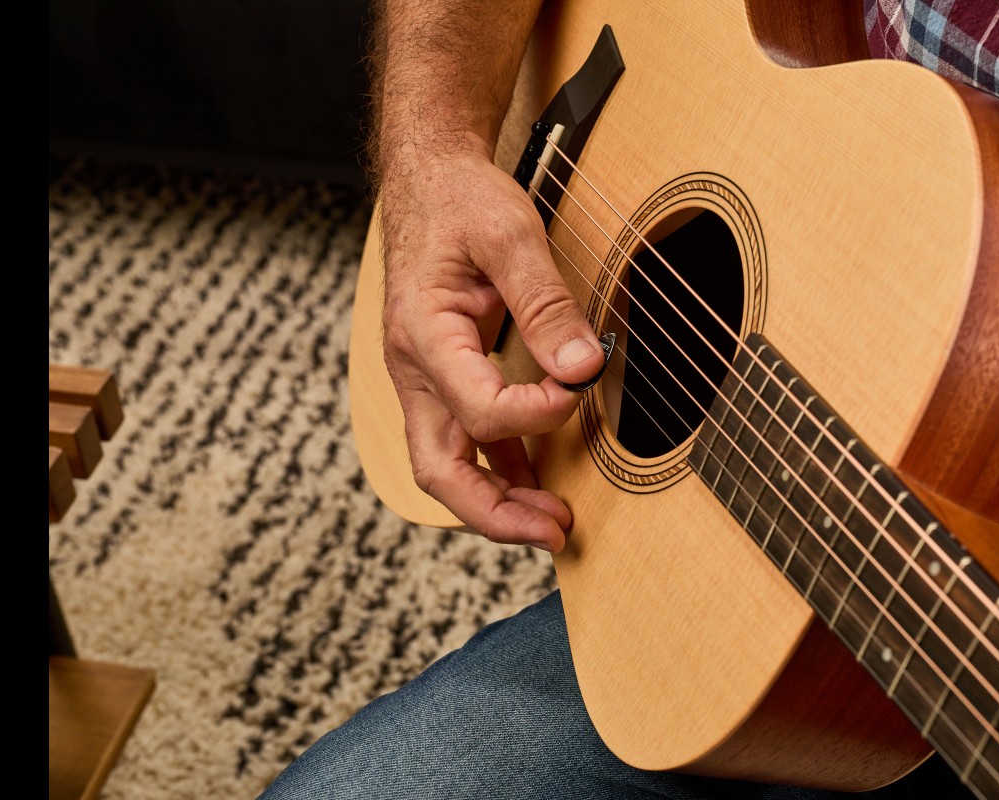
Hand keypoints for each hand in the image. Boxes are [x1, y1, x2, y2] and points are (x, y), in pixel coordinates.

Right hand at [380, 153, 604, 552]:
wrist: (429, 179)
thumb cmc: (462, 200)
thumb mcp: (510, 236)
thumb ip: (546, 304)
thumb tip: (583, 366)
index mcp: (423, 336)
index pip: (479, 409)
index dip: (538, 414)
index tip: (580, 389)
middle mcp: (415, 369)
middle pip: (441, 470)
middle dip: (496, 514)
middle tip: (556, 531)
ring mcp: (425, 379)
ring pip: (449, 466)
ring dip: (499, 504)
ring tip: (554, 524)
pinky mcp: (445, 378)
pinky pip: (466, 441)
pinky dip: (502, 470)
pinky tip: (538, 486)